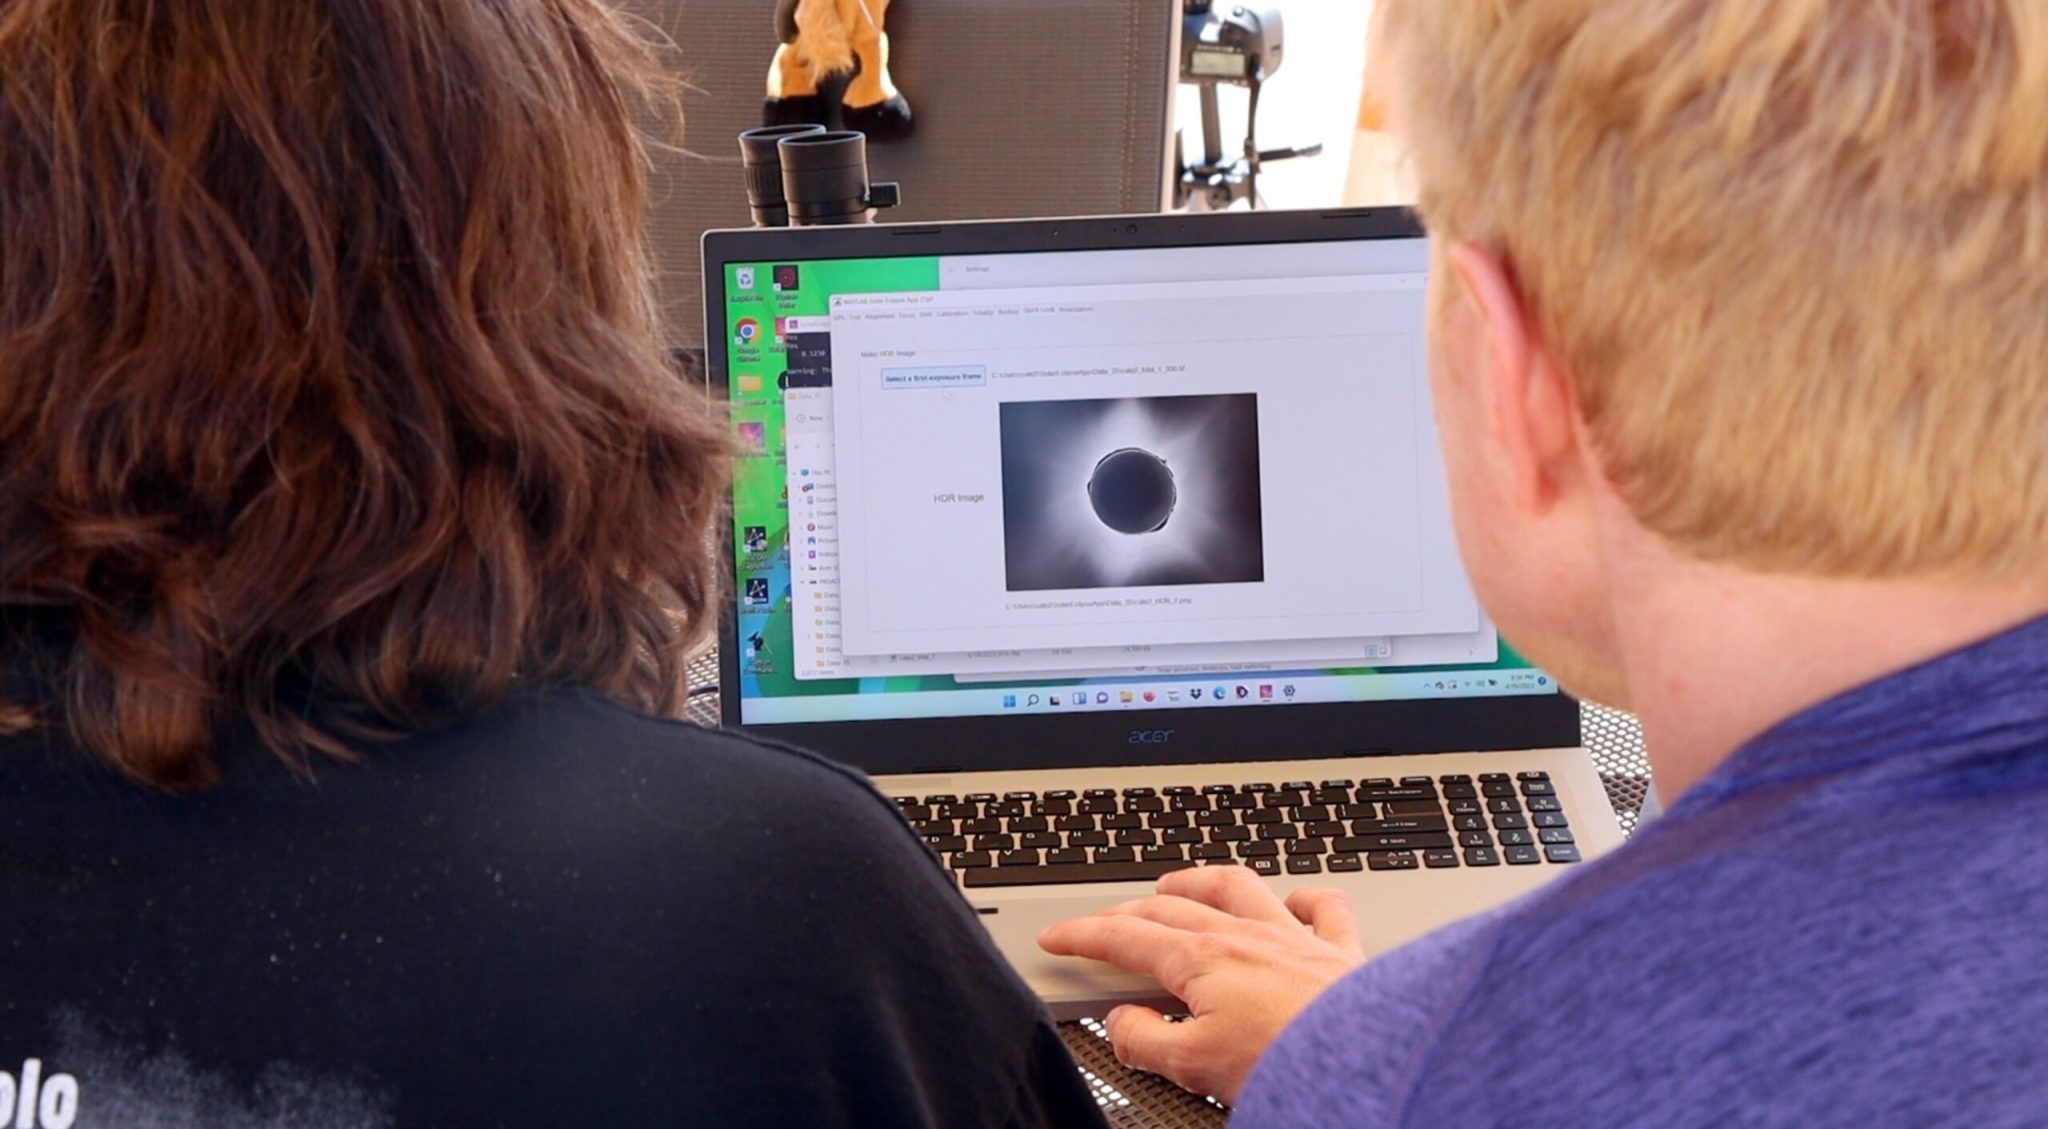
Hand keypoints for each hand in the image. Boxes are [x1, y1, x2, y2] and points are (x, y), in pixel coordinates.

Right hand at [1037, 865, 1364, 1103]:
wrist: (1367, 1064)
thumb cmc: (1288, 1063)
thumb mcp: (1194, 1066)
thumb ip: (1146, 1040)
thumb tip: (1122, 1024)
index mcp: (1202, 961)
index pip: (1126, 939)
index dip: (1084, 936)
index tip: (1059, 937)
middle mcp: (1245, 936)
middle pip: (1171, 910)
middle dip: (1126, 912)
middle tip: (1100, 922)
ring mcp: (1294, 938)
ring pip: (1238, 889)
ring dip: (1201, 883)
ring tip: (1177, 886)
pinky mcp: (1341, 952)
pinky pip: (1323, 907)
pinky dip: (1305, 897)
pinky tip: (1295, 898)